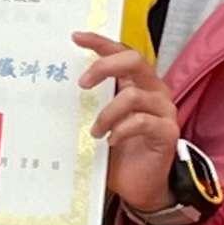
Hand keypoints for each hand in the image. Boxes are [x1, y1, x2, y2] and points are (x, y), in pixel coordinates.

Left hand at [75, 32, 182, 214]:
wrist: (140, 186)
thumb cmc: (119, 153)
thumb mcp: (101, 121)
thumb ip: (92, 103)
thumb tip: (56, 85)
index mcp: (138, 84)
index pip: (123, 53)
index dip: (101, 43)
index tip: (76, 37)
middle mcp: (154, 91)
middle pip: (135, 61)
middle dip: (106, 66)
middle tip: (82, 84)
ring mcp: (164, 111)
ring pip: (134, 96)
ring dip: (107, 114)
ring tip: (94, 132)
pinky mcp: (167, 132)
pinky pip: (142, 122)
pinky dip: (122, 130)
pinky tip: (111, 141)